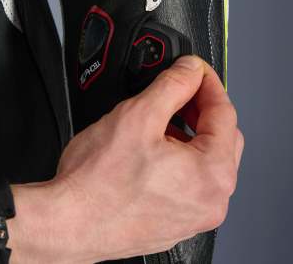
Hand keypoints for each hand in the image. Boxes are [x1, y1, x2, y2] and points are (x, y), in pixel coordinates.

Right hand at [9, 56, 243, 262]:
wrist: (68, 223)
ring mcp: (194, 216)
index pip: (224, 112)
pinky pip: (189, 181)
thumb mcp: (140, 114)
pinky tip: (154, 147)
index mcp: (212, 174)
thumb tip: (191, 70)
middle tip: (179, 89)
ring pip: (205, 160)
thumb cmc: (98, 182)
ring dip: (189, 133)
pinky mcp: (175, 223)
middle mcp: (211, 201)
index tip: (195, 69)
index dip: (208, 82)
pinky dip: (179, 158)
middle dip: (201, 108)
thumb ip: (173, 84)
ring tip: (160, 119)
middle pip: (221, 137)